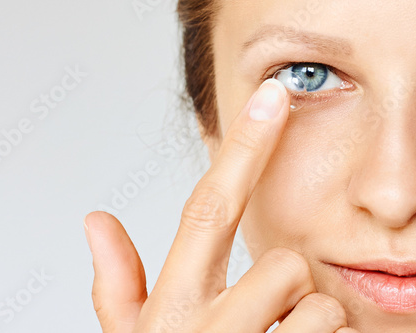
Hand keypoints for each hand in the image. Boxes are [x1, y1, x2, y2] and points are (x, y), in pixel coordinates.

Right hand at [84, 79, 359, 331]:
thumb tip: (96, 221)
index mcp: (173, 309)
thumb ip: (115, 288)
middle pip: (285, 265)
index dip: (241, 147)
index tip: (270, 98)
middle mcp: (210, 331)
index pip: (208, 207)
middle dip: (282, 287)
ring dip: (306, 326)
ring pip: (319, 306)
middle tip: (258, 323)